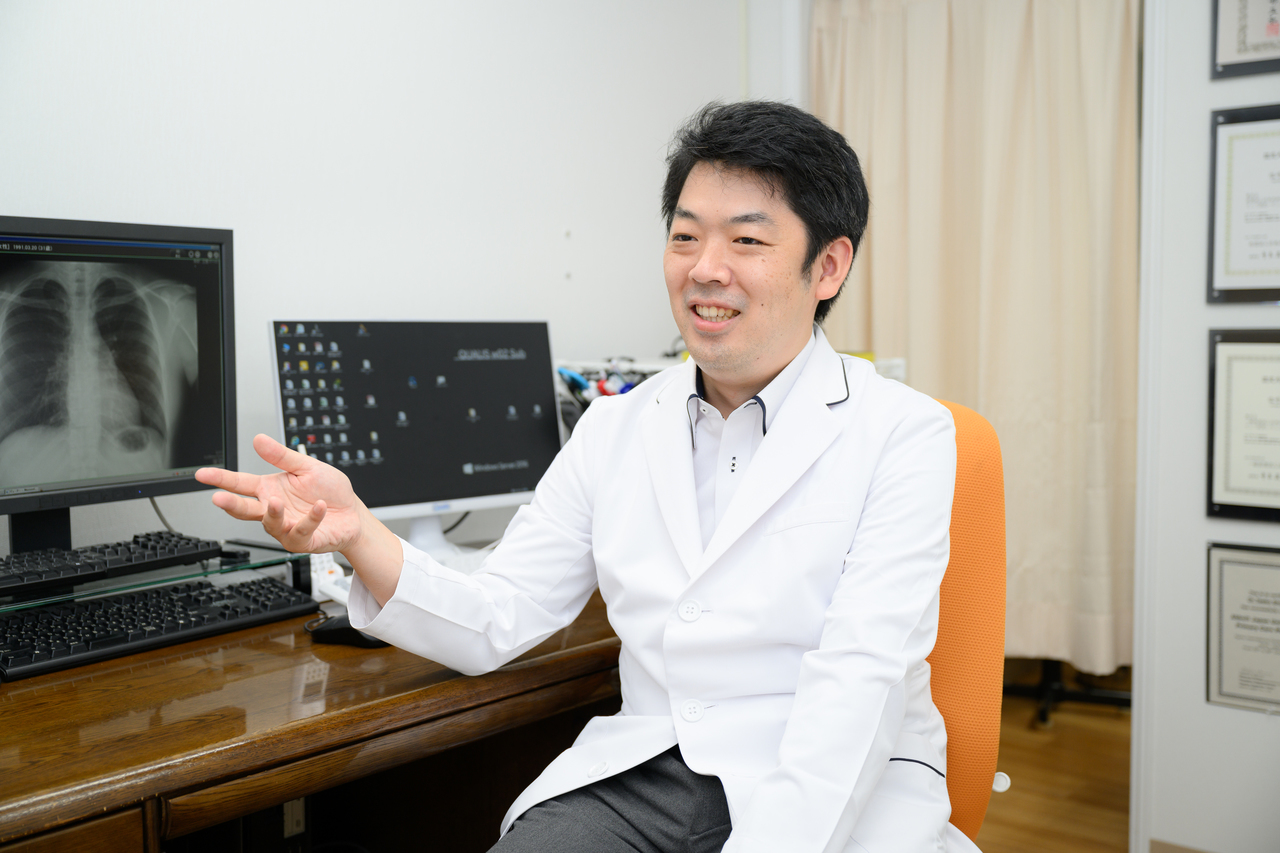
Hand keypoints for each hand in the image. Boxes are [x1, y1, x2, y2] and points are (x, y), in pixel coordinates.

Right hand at [196, 434, 367, 554]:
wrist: (353, 515)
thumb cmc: (329, 491)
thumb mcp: (306, 467)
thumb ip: (281, 456)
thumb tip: (258, 439)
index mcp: (270, 489)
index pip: (240, 483)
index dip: (221, 479)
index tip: (201, 474)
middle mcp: (274, 509)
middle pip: (246, 509)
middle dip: (230, 504)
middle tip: (218, 498)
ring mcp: (286, 527)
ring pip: (271, 523)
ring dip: (272, 513)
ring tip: (276, 502)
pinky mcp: (302, 540)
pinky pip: (301, 531)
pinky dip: (310, 518)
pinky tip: (318, 507)